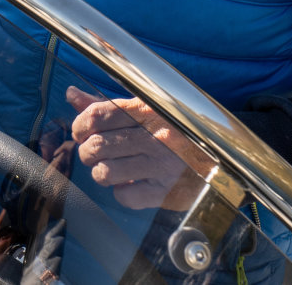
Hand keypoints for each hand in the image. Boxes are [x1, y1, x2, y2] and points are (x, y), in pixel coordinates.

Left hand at [66, 87, 214, 210]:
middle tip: (93, 154)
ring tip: (110, 169)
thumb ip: (105, 105)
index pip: (97, 115)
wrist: (221, 155)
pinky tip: (130, 184)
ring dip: (100, 173)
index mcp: (146, 110)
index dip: (80, 126)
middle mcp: (154, 136)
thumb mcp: (142, 110)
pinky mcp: (168, 192)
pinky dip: (121, 193)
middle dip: (87, 152)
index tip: (82, 132)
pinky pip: (126, 196)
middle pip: (96, 146)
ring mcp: (162, 165)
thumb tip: (70, 94)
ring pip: (105, 173)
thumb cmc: (172, 130)